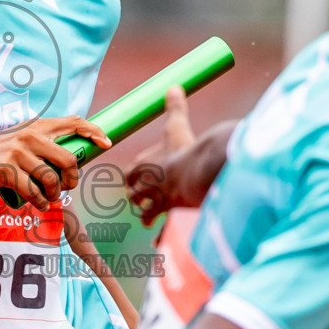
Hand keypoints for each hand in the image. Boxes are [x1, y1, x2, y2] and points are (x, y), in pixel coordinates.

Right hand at [0, 115, 110, 210]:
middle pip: (69, 158)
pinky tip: (36, 204)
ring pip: (52, 179)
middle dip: (72, 179)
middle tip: (65, 188)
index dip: (94, 131)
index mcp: (34, 127)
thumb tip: (66, 161)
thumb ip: (38, 146)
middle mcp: (28, 135)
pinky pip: (34, 192)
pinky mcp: (6, 170)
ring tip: (46, 198)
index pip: (73, 121)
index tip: (106, 144)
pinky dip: (39, 202)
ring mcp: (17, 152)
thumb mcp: (15, 143)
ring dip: (53, 194)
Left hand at [126, 86, 197, 225]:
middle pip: (135, 194)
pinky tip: (160, 243)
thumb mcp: (177, 126)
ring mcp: (158, 202)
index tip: (135, 179)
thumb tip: (173, 86)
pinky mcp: (171, 214)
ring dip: (148, 213)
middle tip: (142, 198)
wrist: (197, 172)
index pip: (130, 173)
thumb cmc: (184, 148)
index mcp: (144, 166)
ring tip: (149, 219)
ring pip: (146, 211)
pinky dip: (162, 235)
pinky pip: (163, 227)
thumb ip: (175, 107)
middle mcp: (147, 186)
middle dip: (138, 196)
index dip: (133, 176)